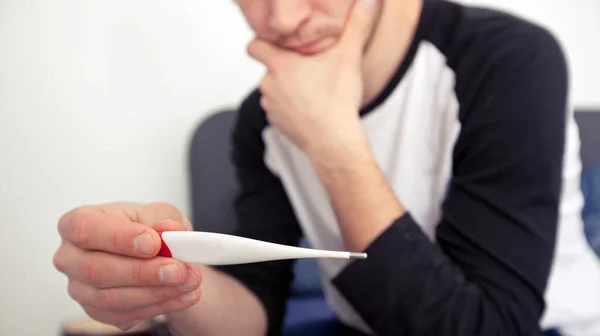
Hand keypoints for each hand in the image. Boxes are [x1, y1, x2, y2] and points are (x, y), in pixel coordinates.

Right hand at [53, 202, 201, 329]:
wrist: (153, 252)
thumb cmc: (144, 227)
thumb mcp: (158, 212)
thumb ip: (163, 219)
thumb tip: (171, 232)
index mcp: (77, 222)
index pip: (85, 229)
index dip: (119, 238)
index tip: (153, 243)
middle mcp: (70, 257)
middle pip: (96, 269)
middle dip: (143, 272)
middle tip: (178, 270)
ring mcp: (80, 288)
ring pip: (111, 298)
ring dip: (156, 292)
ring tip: (189, 282)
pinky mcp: (96, 310)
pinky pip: (125, 314)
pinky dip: (159, 306)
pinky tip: (183, 296)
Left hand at [248, 0, 375, 153]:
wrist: (333, 142)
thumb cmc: (337, 101)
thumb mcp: (349, 56)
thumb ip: (358, 25)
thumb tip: (370, 1)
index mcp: (279, 65)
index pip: (254, 45)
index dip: (264, 41)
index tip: (280, 43)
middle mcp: (268, 85)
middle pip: (270, 68)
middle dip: (287, 67)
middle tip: (311, 68)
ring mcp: (271, 107)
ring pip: (275, 89)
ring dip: (289, 88)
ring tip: (314, 90)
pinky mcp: (277, 124)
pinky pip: (280, 109)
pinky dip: (292, 108)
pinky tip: (312, 108)